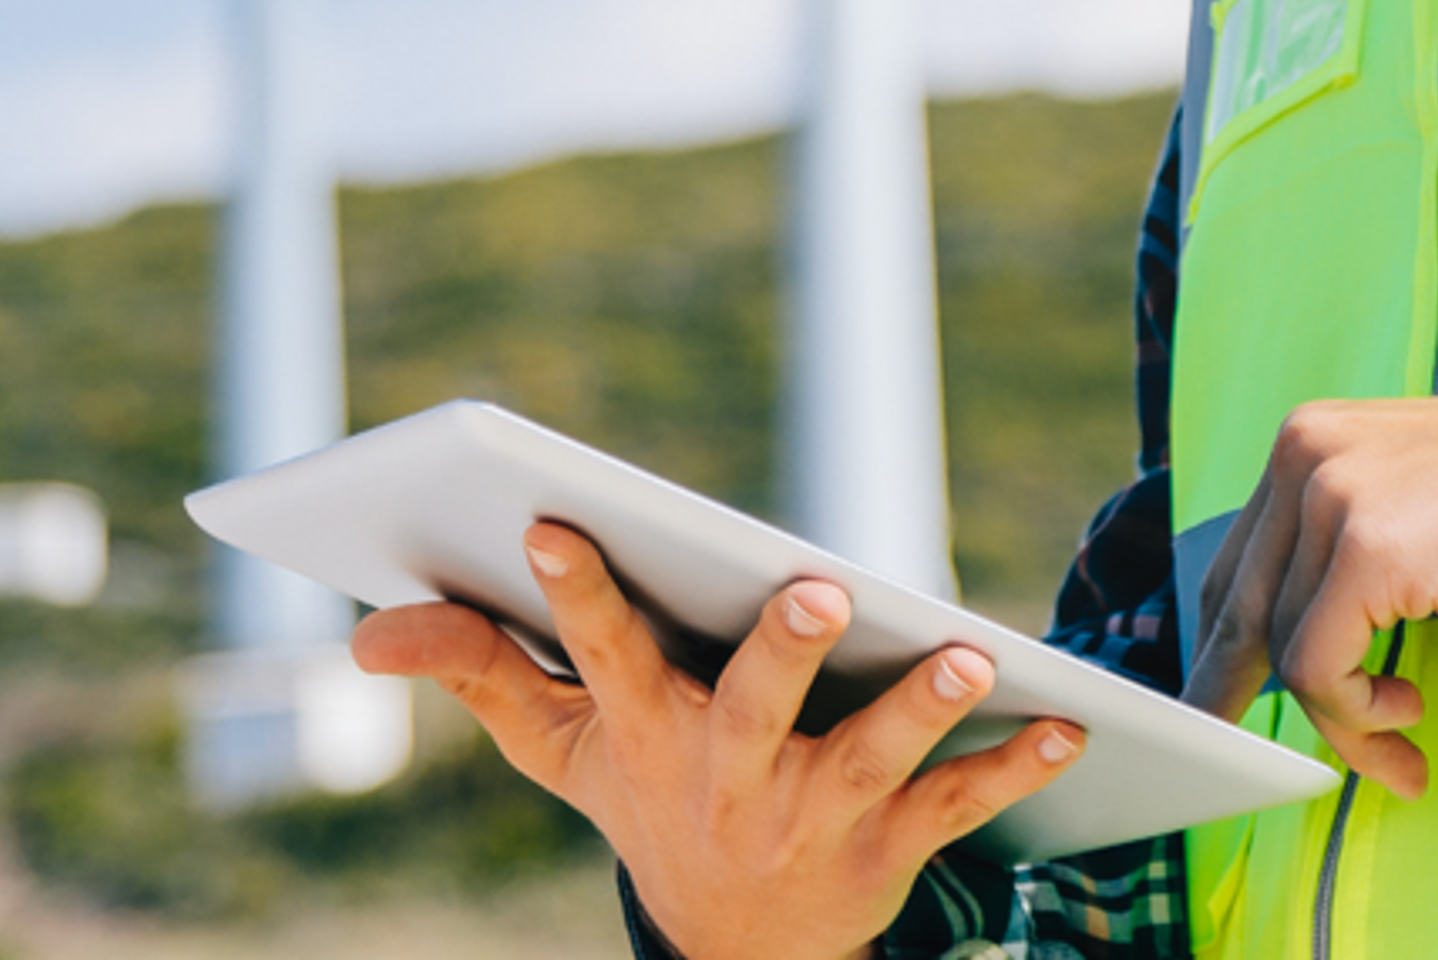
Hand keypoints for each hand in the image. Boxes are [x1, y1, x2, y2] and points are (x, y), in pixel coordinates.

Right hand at [350, 522, 1085, 959]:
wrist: (736, 949)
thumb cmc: (645, 796)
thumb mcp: (558, 750)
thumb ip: (475, 673)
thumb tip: (368, 630)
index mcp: (643, 732)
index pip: (598, 653)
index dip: (575, 591)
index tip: (554, 521)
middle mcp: (727, 773)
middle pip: (751, 706)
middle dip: (783, 651)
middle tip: (819, 588)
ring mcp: (813, 811)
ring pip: (871, 754)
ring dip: (920, 707)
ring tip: (964, 655)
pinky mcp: (891, 842)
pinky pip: (960, 803)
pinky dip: (1015, 765)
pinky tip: (1070, 724)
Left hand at [1179, 377, 1437, 796]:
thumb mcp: (1424, 504)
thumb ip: (1354, 547)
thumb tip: (1303, 632)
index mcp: (1314, 438)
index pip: (1237, 562)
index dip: (1229, 646)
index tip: (1229, 705)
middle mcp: (1306, 455)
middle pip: (1239, 607)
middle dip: (1243, 696)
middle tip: (1258, 762)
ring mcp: (1335, 497)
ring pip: (1283, 650)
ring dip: (1340, 721)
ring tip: (1400, 745)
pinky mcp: (1371, 551)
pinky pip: (1321, 671)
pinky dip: (1357, 718)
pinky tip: (1409, 717)